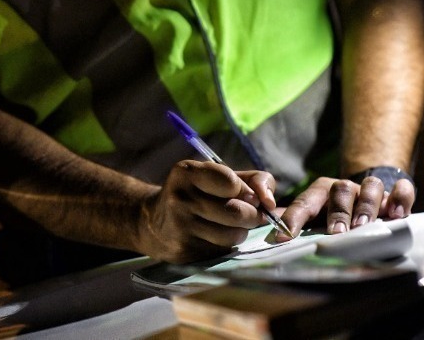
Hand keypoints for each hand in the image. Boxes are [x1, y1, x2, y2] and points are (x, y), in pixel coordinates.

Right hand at [138, 160, 276, 263]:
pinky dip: (227, 245)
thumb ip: (253, 179)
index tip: (247, 195)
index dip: (246, 191)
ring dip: (241, 232)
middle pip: (236, 212)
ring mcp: (180, 227)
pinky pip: (222, 251)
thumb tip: (271, 203)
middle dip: (252, 215)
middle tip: (251, 214)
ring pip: (233, 235)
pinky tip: (216, 237)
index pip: (230, 182)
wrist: (152, 222)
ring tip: (232, 225)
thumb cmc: (197, 194)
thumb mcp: (219, 176)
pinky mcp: (184, 251)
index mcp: (187, 173)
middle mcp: (180, 198)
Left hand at [275, 176, 414, 241]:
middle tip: (336, 233)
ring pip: (370, 186)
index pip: (305, 201)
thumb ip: (292, 224)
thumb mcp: (311, 220)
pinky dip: (401, 197)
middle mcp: (345, 189)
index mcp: (321, 194)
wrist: (364, 199)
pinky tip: (398, 214)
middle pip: (340, 190)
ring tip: (364, 227)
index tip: (284, 236)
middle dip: (337, 212)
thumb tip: (264, 234)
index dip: (294, 217)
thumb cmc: (331, 215)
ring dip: (367, 206)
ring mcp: (370, 192)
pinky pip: (402, 189)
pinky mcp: (395, 197)